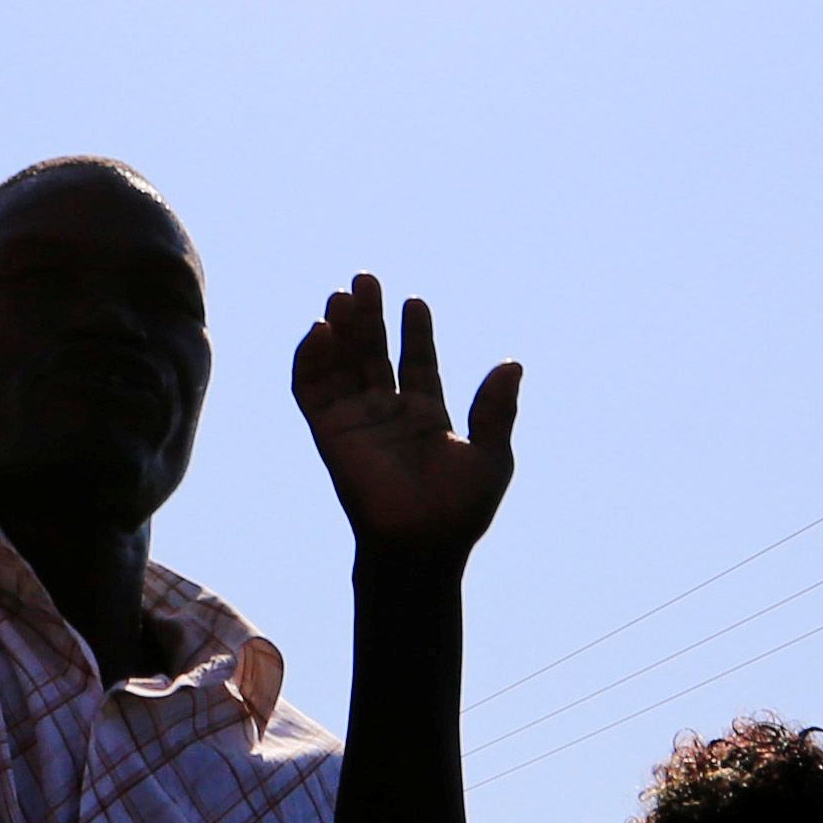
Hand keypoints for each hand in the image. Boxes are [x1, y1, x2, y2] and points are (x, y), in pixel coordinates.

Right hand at [293, 274, 520, 567]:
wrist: (422, 543)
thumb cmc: (460, 508)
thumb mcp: (491, 454)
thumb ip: (495, 409)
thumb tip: (512, 364)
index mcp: (426, 415)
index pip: (417, 362)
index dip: (415, 332)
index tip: (415, 301)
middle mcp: (388, 412)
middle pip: (374, 353)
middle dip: (369, 317)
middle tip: (365, 279)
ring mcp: (356, 420)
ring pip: (341, 363)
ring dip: (340, 330)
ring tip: (342, 296)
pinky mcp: (329, 432)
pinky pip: (311, 389)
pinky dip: (310, 359)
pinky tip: (320, 331)